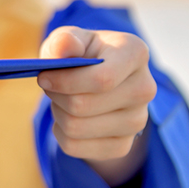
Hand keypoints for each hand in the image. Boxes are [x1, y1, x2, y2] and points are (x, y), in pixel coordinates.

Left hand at [37, 26, 155, 185]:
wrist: (97, 83)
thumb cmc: (81, 55)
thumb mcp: (69, 39)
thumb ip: (64, 40)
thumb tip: (64, 47)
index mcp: (135, 54)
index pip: (102, 79)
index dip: (65, 82)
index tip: (44, 77)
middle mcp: (144, 89)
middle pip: (82, 106)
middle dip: (56, 97)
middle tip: (51, 87)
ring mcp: (137, 121)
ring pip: (76, 128)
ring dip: (57, 114)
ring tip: (61, 100)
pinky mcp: (123, 146)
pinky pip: (75, 147)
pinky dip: (61, 134)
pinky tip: (69, 118)